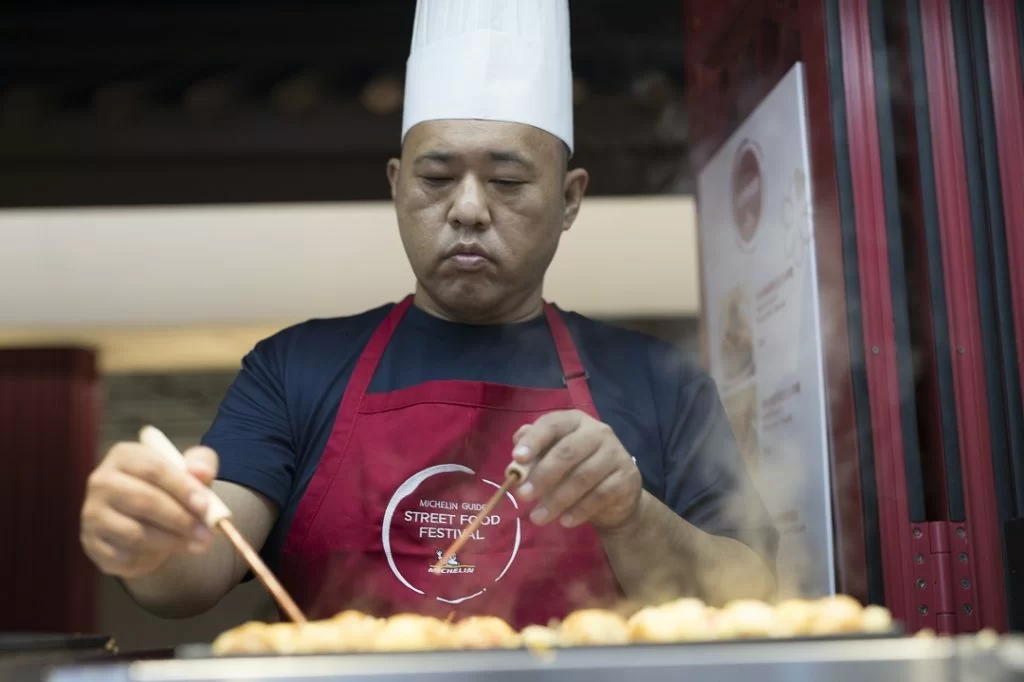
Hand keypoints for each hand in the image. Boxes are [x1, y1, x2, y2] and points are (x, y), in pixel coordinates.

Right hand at [80, 442, 218, 578]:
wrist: (147, 522)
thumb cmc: (170, 490)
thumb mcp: (189, 472)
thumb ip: (200, 465)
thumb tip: (202, 472)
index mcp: (124, 456)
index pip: (154, 469)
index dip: (183, 487)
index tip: (205, 505)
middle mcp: (101, 482)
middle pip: (144, 501)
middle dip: (180, 519)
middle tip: (206, 533)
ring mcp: (92, 514)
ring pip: (135, 533)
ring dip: (171, 542)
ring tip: (196, 544)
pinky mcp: (92, 544)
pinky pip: (125, 556)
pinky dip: (151, 558)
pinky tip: (167, 553)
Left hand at [511, 410, 641, 530]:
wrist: (616, 497)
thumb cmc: (576, 471)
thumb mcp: (553, 460)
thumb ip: (534, 455)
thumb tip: (516, 458)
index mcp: (575, 421)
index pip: (553, 424)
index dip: (534, 440)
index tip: (517, 458)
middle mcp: (598, 432)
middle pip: (567, 451)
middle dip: (542, 475)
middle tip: (522, 496)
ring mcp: (615, 454)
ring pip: (582, 477)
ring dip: (556, 500)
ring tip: (537, 517)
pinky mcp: (626, 478)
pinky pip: (599, 495)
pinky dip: (579, 510)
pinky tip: (564, 521)